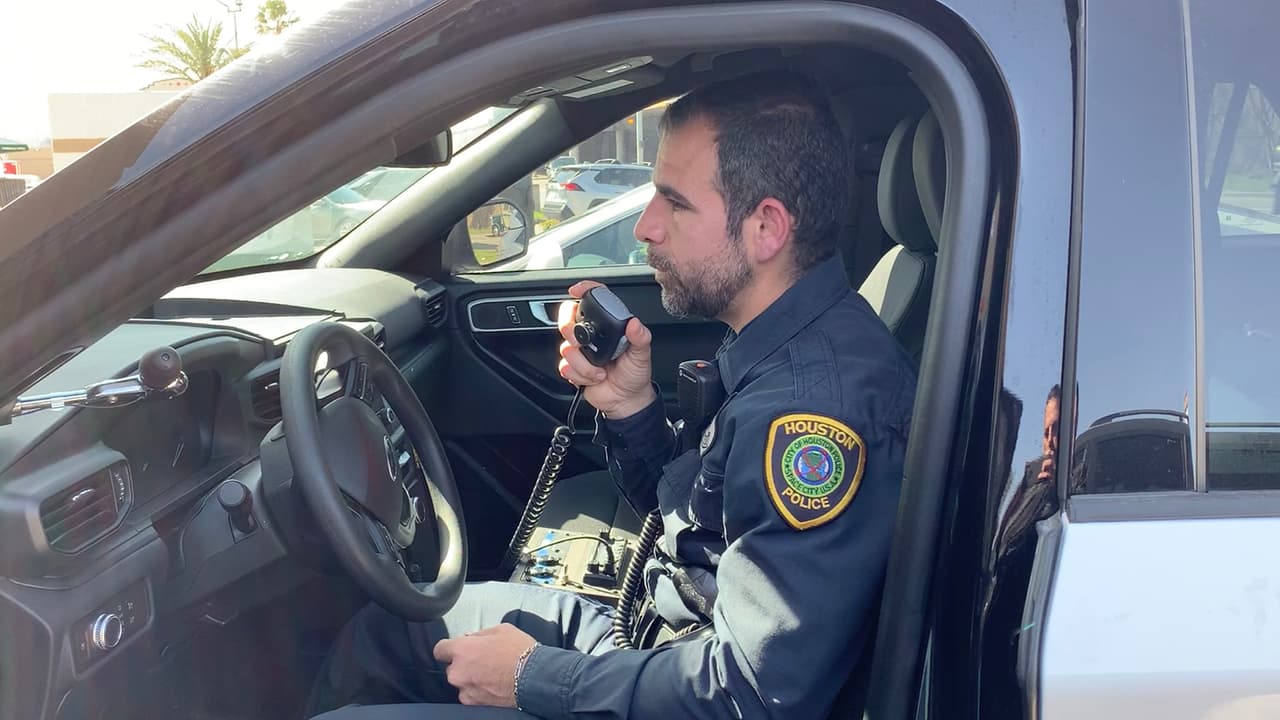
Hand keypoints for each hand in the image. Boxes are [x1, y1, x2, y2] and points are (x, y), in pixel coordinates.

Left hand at [433, 624, 536, 707]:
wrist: (535, 678)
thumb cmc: (520, 652)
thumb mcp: (501, 630)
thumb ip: (479, 634)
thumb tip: (470, 638)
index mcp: (462, 650)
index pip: (439, 649)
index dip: (448, 648)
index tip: (456, 649)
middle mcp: (458, 672)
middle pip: (452, 667)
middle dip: (463, 664)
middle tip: (482, 660)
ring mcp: (465, 690)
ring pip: (462, 682)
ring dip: (471, 678)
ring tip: (490, 674)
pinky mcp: (474, 704)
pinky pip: (470, 695)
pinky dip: (478, 691)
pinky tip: (493, 685)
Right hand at [558, 280, 655, 418]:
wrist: (626, 401)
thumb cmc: (635, 375)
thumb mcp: (642, 355)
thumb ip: (640, 338)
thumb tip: (635, 323)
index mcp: (608, 327)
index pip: (594, 301)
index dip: (583, 291)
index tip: (576, 291)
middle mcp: (592, 337)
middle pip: (568, 320)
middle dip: (573, 333)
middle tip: (586, 345)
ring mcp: (581, 352)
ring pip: (566, 348)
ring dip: (584, 365)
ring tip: (601, 371)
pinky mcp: (573, 367)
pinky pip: (564, 366)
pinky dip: (579, 375)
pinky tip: (592, 378)